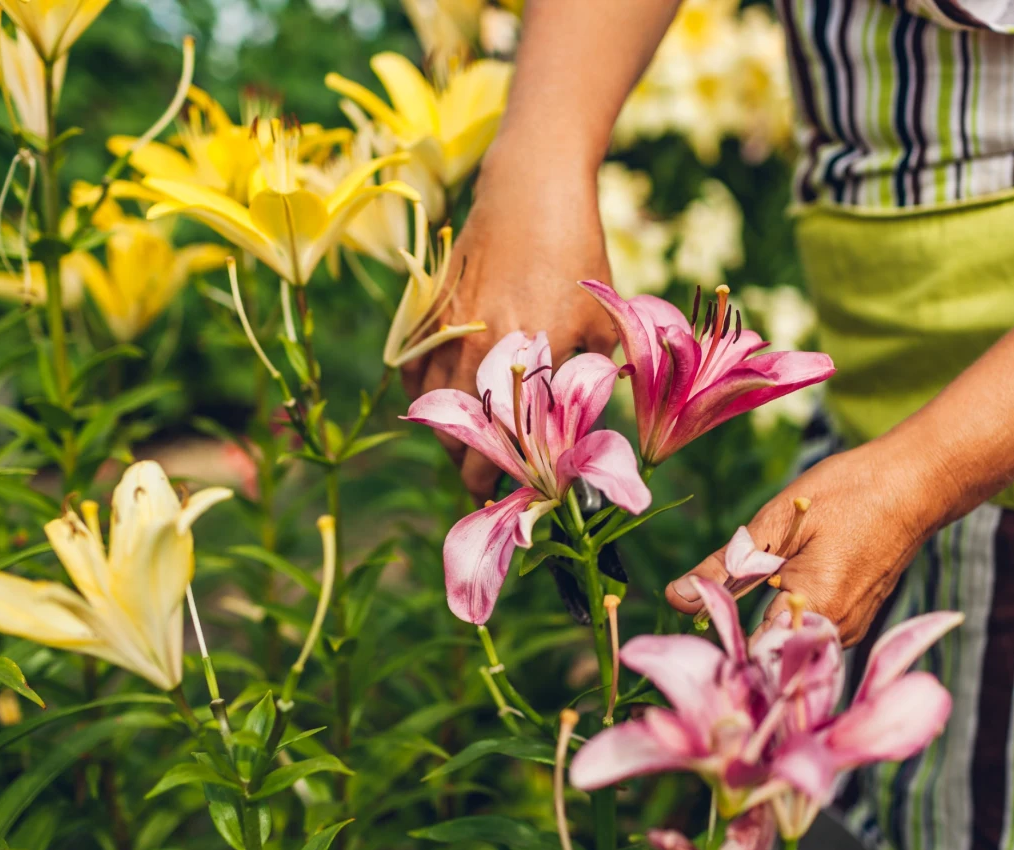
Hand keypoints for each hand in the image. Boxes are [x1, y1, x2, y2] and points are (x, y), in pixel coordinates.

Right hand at [402, 142, 616, 502]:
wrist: (530, 191)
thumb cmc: (578, 255)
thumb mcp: (601, 323)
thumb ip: (588, 381)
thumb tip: (580, 434)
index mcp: (532, 360)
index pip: (507, 447)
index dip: (505, 482)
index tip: (513, 494)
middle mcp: (482, 353)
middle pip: (462, 438)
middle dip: (473, 469)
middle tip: (489, 481)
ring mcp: (449, 333)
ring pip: (433, 409)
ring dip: (449, 436)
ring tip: (468, 449)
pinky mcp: (430, 315)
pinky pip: (412, 373)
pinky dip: (423, 397)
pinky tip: (441, 403)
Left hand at [664, 440, 949, 644]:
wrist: (916, 483)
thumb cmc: (849, 494)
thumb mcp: (776, 523)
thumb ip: (725, 567)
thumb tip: (676, 598)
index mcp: (814, 612)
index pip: (753, 659)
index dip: (720, 649)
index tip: (693, 634)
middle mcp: (836, 634)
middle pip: (770, 656)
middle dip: (736, 637)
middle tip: (711, 614)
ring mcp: (850, 630)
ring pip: (789, 643)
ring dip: (761, 624)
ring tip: (750, 589)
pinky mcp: (855, 620)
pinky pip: (809, 630)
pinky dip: (786, 614)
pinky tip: (782, 583)